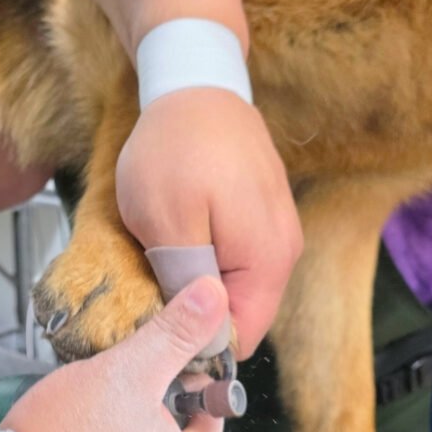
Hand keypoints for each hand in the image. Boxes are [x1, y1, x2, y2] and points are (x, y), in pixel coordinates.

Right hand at [3, 276, 229, 431]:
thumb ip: (175, 333)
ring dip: (117, 417)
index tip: (161, 352)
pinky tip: (70, 428)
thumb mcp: (129, 371)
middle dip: (146, 394)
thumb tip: (213, 296)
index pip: (210, 408)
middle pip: (170, 425)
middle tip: (117, 372)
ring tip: (87, 398)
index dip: (188, 372)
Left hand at [115, 88, 301, 358]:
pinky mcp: (262, 215)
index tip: (155, 333)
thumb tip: (198, 336)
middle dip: (194, 315)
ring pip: (235, 289)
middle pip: (240, 317)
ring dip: (195, 286)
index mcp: (266, 262)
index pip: (239, 340)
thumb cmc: (176, 149)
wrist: (197, 83)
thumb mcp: (166, 223)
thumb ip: (187, 284)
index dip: (196, 348)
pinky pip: (235, 260)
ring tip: (157, 260)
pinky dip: (203, 260)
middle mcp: (283, 253)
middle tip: (148, 293)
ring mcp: (276, 232)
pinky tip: (175, 239)